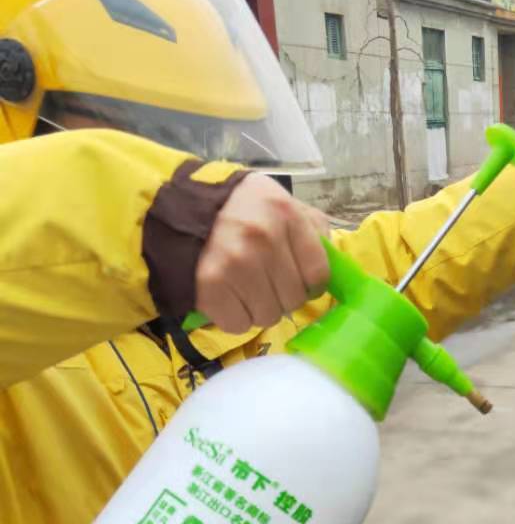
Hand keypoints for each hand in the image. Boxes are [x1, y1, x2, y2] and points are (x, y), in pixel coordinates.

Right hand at [194, 175, 330, 333]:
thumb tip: (329, 259)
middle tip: (263, 280)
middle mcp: (263, 239)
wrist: (174, 209)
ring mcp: (236, 265)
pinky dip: (233, 316)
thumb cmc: (235, 207)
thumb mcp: (276, 199)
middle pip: (294, 299)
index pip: (319, 273)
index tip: (297, 278)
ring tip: (243, 287)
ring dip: (258, 308)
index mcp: (285, 214)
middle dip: (282, 295)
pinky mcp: (211, 288)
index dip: (310, 283)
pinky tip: (225, 295)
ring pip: (268, 316)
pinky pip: (238, 324)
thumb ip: (309, 225)